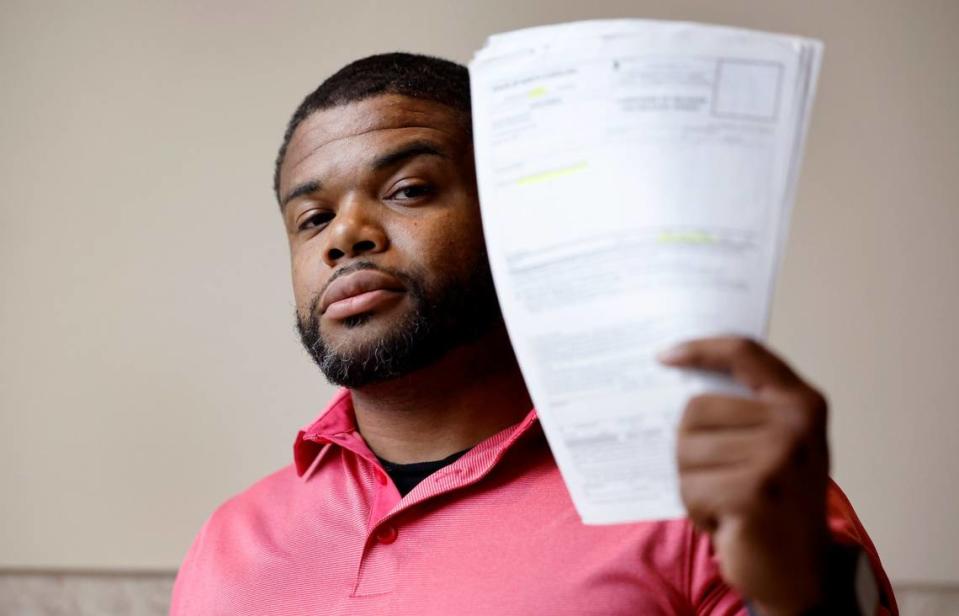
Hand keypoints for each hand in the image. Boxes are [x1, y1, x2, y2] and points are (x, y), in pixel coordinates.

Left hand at [659, 337, 830, 613]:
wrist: (802, 573)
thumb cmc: (776, 503)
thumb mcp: (775, 445)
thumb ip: (743, 409)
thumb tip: (673, 377)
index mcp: (801, 403)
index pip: (744, 353)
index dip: (701, 348)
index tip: (664, 355)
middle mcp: (795, 424)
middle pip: (695, 407)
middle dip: (691, 449)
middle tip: (723, 480)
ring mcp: (778, 458)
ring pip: (685, 450)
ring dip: (694, 483)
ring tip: (728, 502)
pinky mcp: (754, 493)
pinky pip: (690, 487)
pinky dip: (698, 510)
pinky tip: (727, 523)